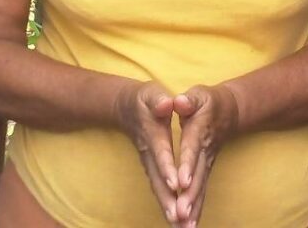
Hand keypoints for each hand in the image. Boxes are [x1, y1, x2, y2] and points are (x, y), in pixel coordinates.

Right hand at [114, 81, 184, 222]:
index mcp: (153, 134)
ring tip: (181, 227)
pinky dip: (168, 207)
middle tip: (180, 217)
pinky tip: (178, 223)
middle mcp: (150, 154)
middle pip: (158, 180)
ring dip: (168, 208)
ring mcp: (149, 164)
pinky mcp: (152, 170)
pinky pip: (160, 191)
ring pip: (159, 189)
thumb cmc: (144, 99)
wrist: (126, 107)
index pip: (161, 153)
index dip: (168, 167)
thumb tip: (167, 103)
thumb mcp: (152, 93)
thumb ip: (159, 99)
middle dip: (169, 199)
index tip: (177, 184)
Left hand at [168, 84, 239, 227]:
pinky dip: (197, 209)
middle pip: (197, 175)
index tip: (181, 183)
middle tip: (180, 214)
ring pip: (200, 187)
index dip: (187, 165)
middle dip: (189, 196)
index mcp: (199, 131)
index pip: (192, 149)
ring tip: (184, 227)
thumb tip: (179, 101)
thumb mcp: (198, 94)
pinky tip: (190, 226)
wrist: (230, 110)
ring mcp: (207, 163)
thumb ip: (188, 100)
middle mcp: (205, 151)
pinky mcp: (207, 170)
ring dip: (193, 208)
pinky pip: (202, 192)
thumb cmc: (209, 101)